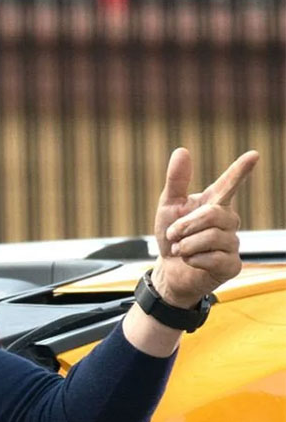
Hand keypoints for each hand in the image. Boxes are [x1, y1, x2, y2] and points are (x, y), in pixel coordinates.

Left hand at [151, 148, 258, 307]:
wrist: (168, 270)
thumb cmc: (171, 237)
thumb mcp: (168, 207)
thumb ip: (176, 181)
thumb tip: (182, 150)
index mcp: (213, 203)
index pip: (229, 184)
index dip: (240, 170)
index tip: (253, 155)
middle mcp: (228, 221)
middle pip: (212, 214)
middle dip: (185, 225)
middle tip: (173, 235)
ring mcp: (232, 243)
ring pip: (211, 237)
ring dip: (186, 245)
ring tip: (181, 250)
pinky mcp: (231, 264)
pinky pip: (212, 258)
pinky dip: (193, 260)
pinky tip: (192, 262)